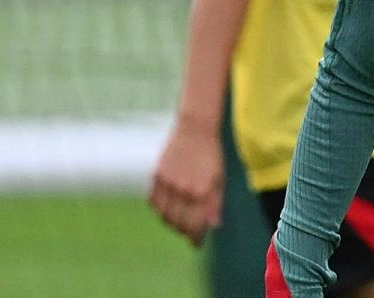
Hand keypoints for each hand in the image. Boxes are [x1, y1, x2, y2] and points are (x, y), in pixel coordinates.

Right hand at [147, 122, 224, 245]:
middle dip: (184, 231)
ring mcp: (168, 183)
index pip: (195, 225)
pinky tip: (166, 209)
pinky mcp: (157, 176)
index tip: (196, 243)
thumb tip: (214, 225)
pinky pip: (154, 201)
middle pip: (178, 223)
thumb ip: (215, 203)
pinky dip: (159, 210)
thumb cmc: (211, 154)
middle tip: (189, 233)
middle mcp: (183, 190)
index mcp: (202, 192)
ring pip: (164, 215)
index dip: (195, 237)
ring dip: (171, 223)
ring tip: (178, 223)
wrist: (195, 130)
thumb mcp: (219, 179)